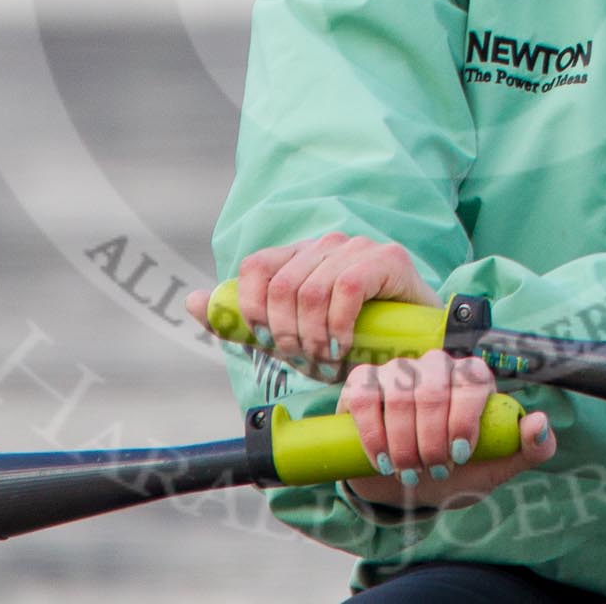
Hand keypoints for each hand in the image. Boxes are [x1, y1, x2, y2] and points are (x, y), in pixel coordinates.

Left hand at [185, 233, 439, 376]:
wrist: (415, 351)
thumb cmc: (352, 344)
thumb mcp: (292, 338)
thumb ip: (244, 322)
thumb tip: (190, 302)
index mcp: (299, 256)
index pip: (255, 267)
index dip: (253, 310)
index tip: (268, 346)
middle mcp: (325, 243)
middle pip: (280, 285)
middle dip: (285, 335)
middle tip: (304, 363)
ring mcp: (357, 247)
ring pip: (309, 289)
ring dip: (312, 338)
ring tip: (326, 362)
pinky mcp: (387, 257)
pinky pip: (345, 288)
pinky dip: (337, 326)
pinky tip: (344, 348)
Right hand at [338, 350, 555, 510]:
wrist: (408, 487)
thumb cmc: (457, 473)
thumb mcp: (496, 468)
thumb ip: (529, 448)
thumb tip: (540, 422)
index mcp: (472, 378)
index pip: (473, 381)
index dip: (464, 420)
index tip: (459, 457)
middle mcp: (436, 366)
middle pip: (433, 389)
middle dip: (431, 439)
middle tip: (432, 471)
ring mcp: (398, 370)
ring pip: (399, 393)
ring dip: (403, 442)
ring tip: (408, 471)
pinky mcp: (364, 382)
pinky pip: (365, 394)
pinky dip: (373, 432)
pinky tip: (382, 458)